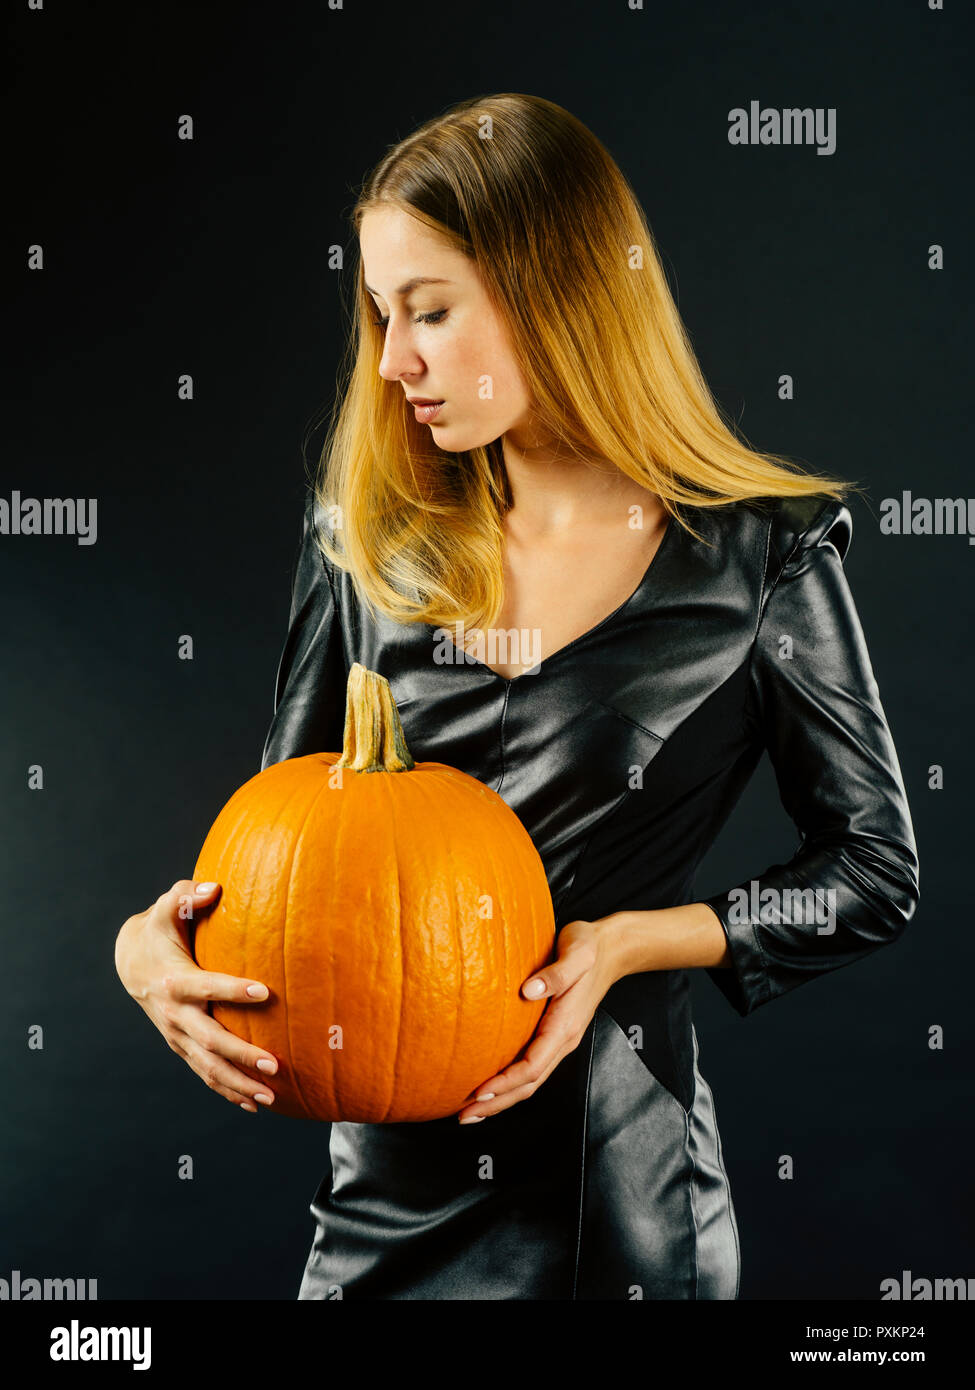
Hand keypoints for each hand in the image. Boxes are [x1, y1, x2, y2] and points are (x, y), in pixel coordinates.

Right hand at [114, 879, 279, 1113]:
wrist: (131, 961)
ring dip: (239, 1083)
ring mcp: (178, 1035)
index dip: (235, 989)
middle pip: (211, 1039)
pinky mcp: (182, 1046)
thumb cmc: (159, 929)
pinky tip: (254, 1105)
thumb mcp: (167, 906)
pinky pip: (205, 1074)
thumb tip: (214, 888)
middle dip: (242, 1055)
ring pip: (208, 1067)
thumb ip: (187, 894)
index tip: (266, 991)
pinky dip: (228, 1091)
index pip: (209, 986)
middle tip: (274, 1064)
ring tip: (271, 1097)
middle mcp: (176, 1014)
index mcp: (176, 981)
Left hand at [455, 915, 627, 1122]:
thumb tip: (527, 991)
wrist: (611, 949)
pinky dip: (510, 1081)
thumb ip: (555, 973)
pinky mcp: (554, 1033)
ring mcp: (560, 1039)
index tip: (478, 1091)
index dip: (505, 1082)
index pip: (532, 1066)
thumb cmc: (589, 947)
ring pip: (530, 1080)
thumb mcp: (577, 953)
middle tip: (464, 1116)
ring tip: (472, 1110)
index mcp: (566, 1025)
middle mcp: (564, 1039)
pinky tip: (492, 1082)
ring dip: (502, 1098)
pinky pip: (531, 1066)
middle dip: (497, 1102)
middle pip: (529, 1084)